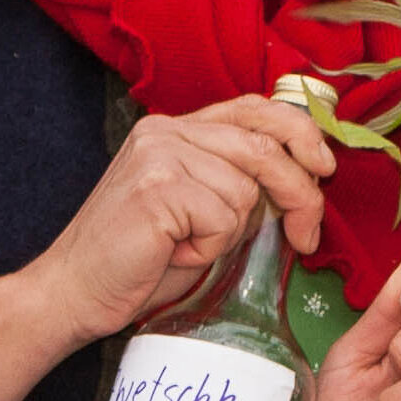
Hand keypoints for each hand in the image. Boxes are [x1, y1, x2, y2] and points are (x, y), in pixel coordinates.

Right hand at [29, 97, 334, 348]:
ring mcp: (158, 155)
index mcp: (175, 129)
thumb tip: (304, 180)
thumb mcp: (200, 210)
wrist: (75, 291)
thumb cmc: (140, 260)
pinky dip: (209, 247)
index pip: (254, 109)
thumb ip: (238, 184)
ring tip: (187, 247)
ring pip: (245, 190)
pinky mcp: (156, 187)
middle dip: (299, 193)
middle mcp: (165, 131)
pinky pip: (222, 218)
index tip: (325, 168)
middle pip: (264, 146)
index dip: (299, 133)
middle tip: (306, 236)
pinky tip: (173, 253)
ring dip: (229, 234)